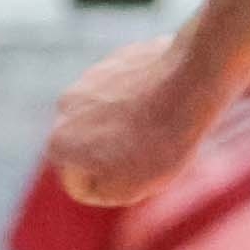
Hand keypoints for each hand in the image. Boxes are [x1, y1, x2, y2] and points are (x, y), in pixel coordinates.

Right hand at [45, 33, 224, 208]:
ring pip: (107, 118)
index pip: (81, 185)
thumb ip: (99, 189)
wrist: (190, 81)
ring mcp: (88, 79)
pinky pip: (125, 93)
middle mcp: (65, 108)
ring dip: (128, 126)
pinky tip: (165, 101)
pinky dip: (141, 100)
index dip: (116, 188)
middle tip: (151, 150)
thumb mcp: (130, 188)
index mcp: (60, 143)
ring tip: (159, 125)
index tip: (141, 172)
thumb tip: (91, 178)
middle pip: (90, 148)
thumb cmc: (160, 140)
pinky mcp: (113, 60)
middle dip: (115, 154)